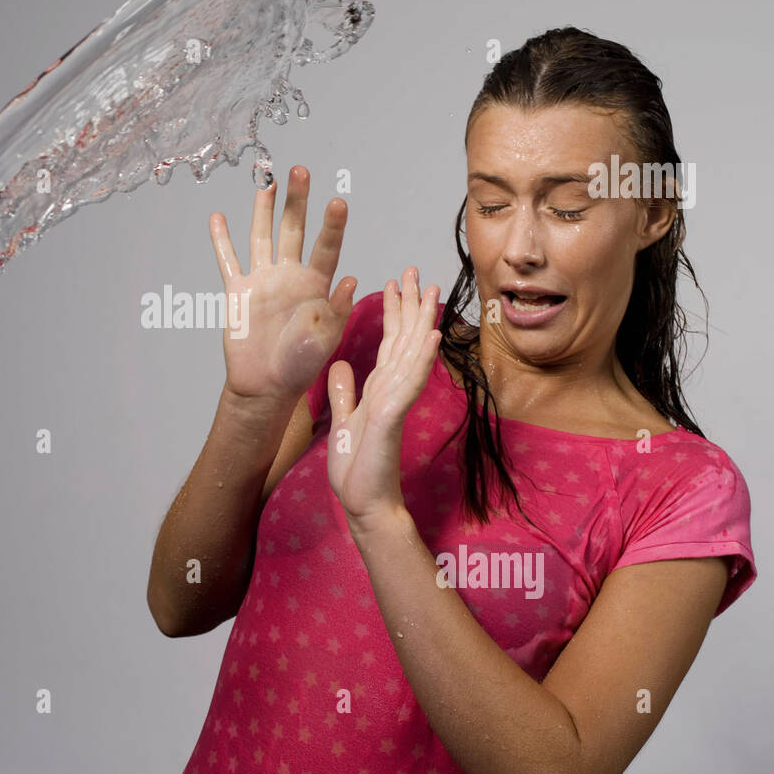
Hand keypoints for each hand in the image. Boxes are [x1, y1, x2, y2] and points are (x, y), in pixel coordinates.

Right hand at [209, 165, 356, 405]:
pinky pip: (228, 260)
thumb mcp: (326, 339)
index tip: (338, 202)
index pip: (327, 248)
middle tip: (301, 170)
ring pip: (262, 236)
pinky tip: (218, 217)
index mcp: (317, 285)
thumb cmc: (300, 366)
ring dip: (264, 208)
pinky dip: (221, 240)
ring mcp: (264, 280)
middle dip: (297, 200)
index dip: (332, 226)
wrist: (266, 386)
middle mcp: (291, 275)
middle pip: (294, 229)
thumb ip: (336, 310)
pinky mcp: (238, 291)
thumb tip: (352, 280)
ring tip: (266, 179)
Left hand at [326, 268, 440, 528]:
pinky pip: (409, 382)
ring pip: (412, 353)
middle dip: (411, 304)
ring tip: (431, 290)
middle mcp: (391, 390)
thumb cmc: (357, 469)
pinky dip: (421, 358)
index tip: (394, 283)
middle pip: (404, 339)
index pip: (389, 343)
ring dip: (422, 321)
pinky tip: (431, 336)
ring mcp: (395, 401)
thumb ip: (344, 393)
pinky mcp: (393, 416)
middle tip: (416, 270)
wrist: (362, 503)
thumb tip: (342, 365)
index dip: (392, 313)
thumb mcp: (343, 420)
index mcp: (378, 389)